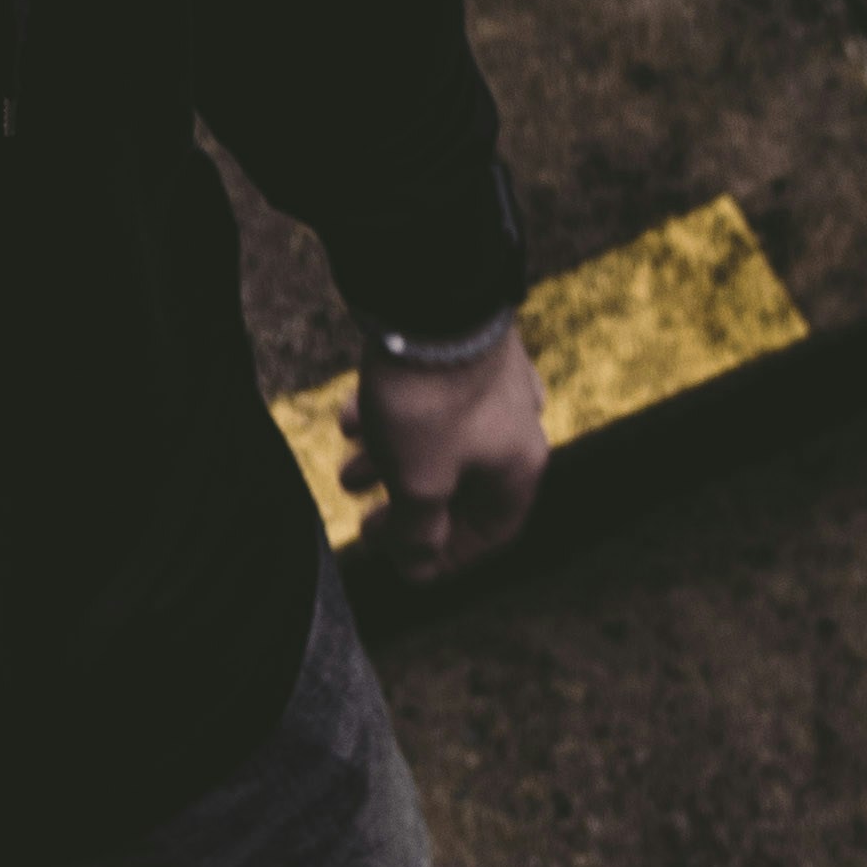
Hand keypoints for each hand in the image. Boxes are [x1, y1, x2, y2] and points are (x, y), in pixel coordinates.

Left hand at [347, 319, 548, 581]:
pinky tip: (350, 420)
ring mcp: (491, 386)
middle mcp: (514, 427)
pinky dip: (389, 421)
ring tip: (348, 474)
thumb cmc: (430, 399)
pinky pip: (427, 404)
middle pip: (461, 489)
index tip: (405, 564)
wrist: (429, 298)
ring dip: (391, 466)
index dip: (449, 557)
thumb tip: (418, 568)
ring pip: (438, 444)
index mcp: (519, 465)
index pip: (493, 532)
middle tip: (368, 525)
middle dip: (409, 511)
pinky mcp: (462, 354)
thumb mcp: (420, 481)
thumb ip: (420, 531)